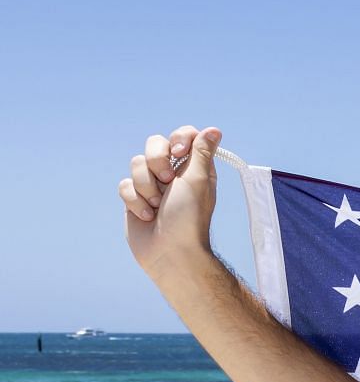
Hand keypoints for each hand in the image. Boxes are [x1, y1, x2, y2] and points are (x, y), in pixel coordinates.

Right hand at [120, 125, 221, 276]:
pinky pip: (124, 185)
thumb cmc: (188, 217)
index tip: (178, 153)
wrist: (169, 251)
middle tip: (167, 183)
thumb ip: (201, 152)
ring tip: (158, 206)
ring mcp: (152, 185)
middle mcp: (173, 173)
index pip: (183, 135)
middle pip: (153, 144)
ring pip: (136, 164)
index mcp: (194, 167)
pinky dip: (135, 201)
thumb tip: (214, 130)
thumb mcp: (198, 180)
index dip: (177, 139)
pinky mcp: (135, 198)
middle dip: (156, 162)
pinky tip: (148, 216)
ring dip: (146, 187)